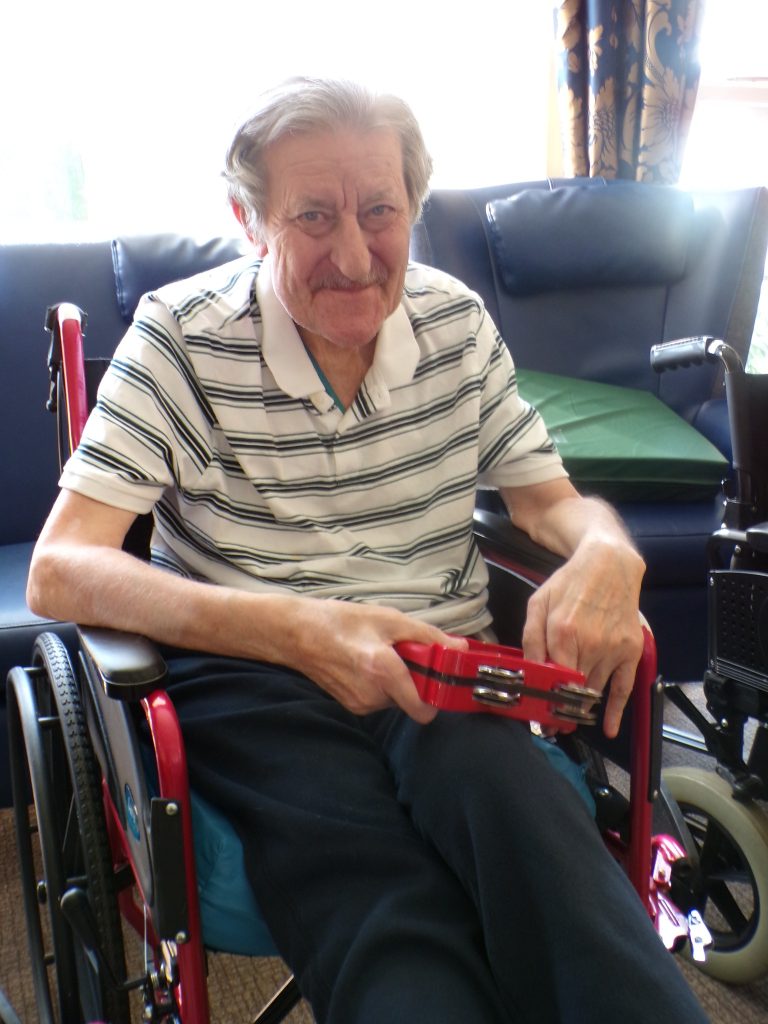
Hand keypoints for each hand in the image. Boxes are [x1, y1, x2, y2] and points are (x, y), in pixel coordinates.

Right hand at [287, 599, 467, 722]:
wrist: (296, 633)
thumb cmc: (342, 621)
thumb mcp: (390, 619)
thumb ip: (428, 636)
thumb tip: (461, 649)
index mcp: (384, 672)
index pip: (425, 709)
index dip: (437, 694)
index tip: (436, 674)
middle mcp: (373, 696)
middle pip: (413, 700)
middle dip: (414, 679)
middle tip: (401, 654)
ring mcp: (360, 705)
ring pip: (396, 699)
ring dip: (395, 681)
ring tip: (377, 654)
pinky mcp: (351, 707)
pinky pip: (379, 699)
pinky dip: (379, 684)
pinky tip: (364, 664)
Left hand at [521, 536, 644, 737]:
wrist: (609, 566)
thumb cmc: (570, 584)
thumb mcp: (539, 603)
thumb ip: (531, 638)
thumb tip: (529, 672)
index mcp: (563, 632)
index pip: (553, 680)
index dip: (546, 703)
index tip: (539, 720)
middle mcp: (591, 644)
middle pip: (574, 690)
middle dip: (561, 712)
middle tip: (552, 727)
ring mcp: (613, 648)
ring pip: (594, 691)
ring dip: (582, 710)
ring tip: (569, 723)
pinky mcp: (630, 650)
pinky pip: (624, 687)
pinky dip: (616, 711)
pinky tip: (609, 728)